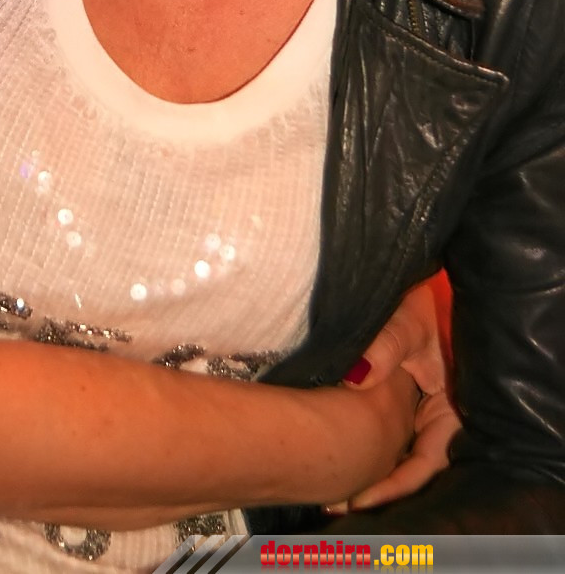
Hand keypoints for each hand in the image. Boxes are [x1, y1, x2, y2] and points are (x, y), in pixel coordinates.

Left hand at [327, 273, 458, 512]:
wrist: (398, 276)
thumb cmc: (413, 298)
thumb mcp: (405, 320)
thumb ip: (386, 346)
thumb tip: (358, 376)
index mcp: (448, 405)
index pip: (428, 460)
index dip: (399, 483)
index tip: (365, 497)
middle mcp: (432, 413)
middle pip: (409, 465)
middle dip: (378, 488)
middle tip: (340, 504)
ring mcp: (412, 408)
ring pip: (394, 454)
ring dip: (368, 473)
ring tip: (332, 493)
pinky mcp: (392, 400)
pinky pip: (380, 436)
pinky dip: (362, 450)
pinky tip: (333, 460)